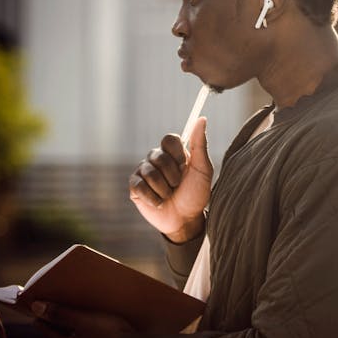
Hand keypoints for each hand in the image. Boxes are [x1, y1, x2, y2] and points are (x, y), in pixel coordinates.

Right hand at [129, 117, 211, 240]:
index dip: (177, 153)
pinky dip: (153, 198)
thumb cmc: (196, 194)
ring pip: (150, 173)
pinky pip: (139, 186)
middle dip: (173, 175)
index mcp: (173, 152)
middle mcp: (156, 158)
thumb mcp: (203, 169)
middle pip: (159, 156)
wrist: (186, 219)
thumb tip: (201, 118)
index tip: (185, 165)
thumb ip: (200, 144)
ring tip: (170, 195)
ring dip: (164, 189)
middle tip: (178, 185)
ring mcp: (143, 172)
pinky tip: (159, 202)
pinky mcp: (134, 187)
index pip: (169, 139)